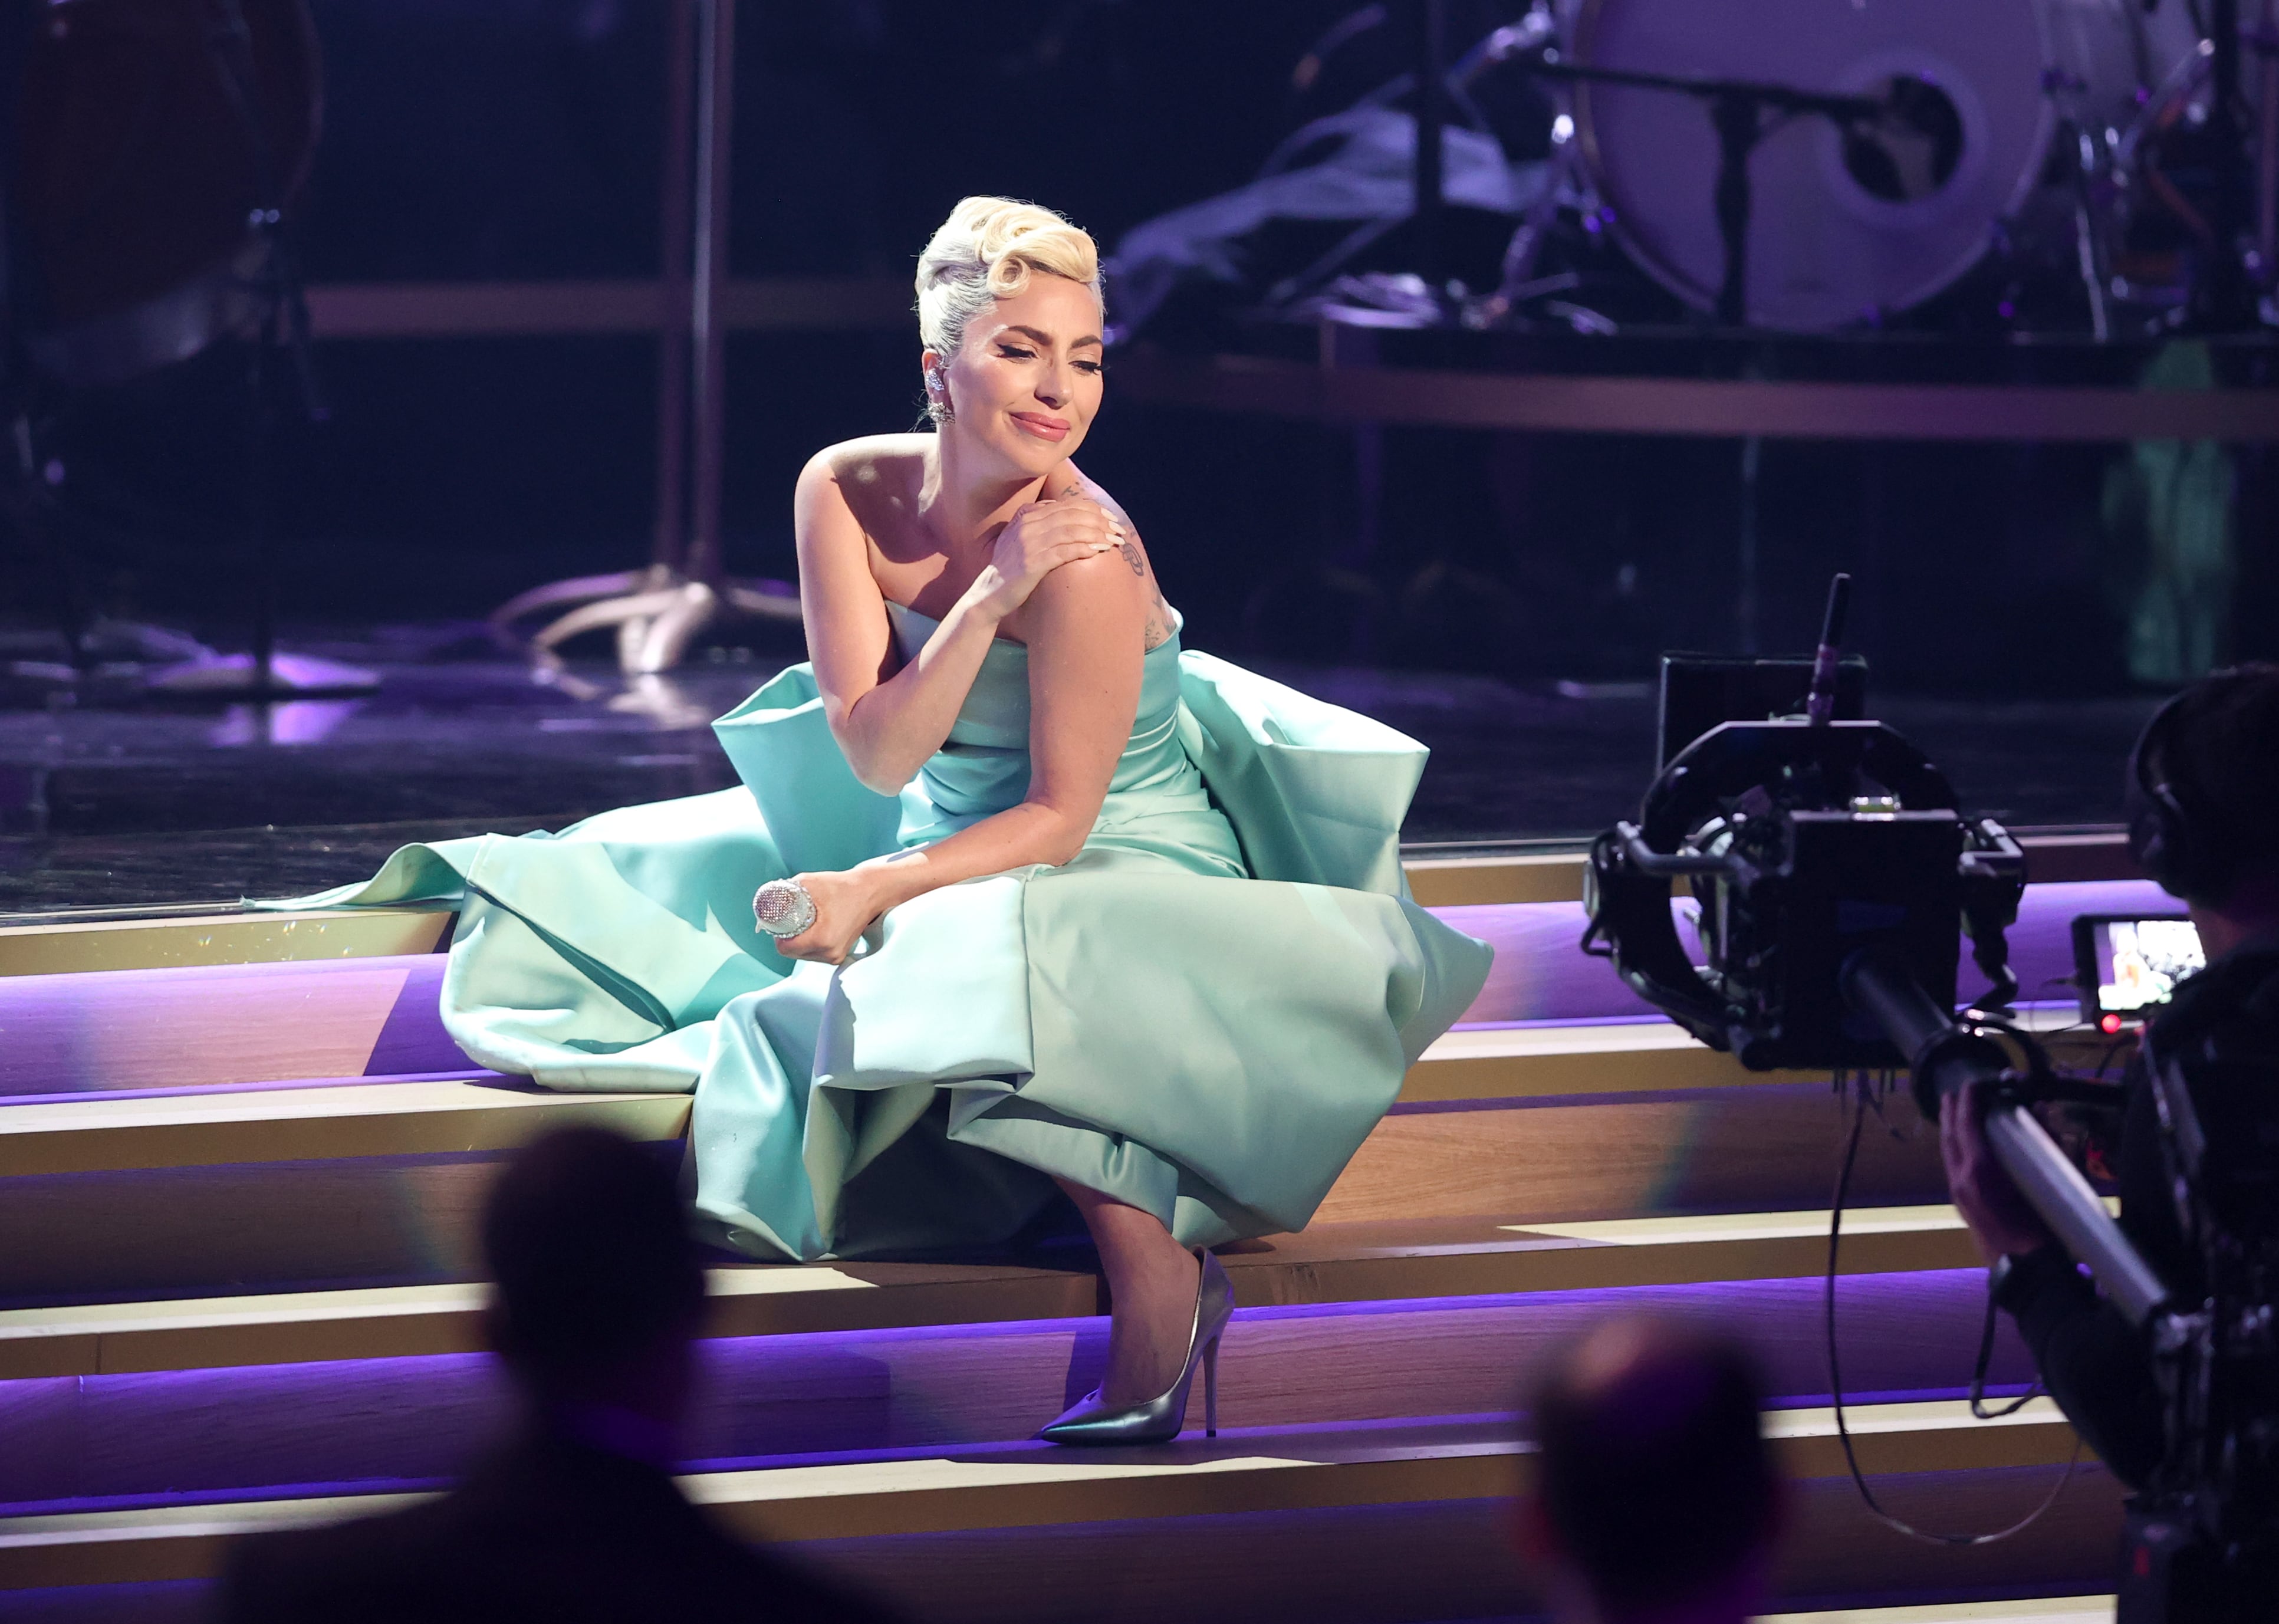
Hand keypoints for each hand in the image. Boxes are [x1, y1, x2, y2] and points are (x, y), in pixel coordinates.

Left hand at [764, 868, 882, 965]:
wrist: (871, 892)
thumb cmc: (843, 887)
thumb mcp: (810, 883)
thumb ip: (785, 892)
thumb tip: (768, 898)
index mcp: (822, 939)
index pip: (785, 948)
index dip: (776, 936)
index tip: (777, 922)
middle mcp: (830, 952)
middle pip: (793, 953)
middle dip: (786, 938)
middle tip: (786, 921)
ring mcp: (836, 956)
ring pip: (803, 955)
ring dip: (797, 942)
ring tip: (801, 923)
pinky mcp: (839, 955)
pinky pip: (815, 954)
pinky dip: (809, 943)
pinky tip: (811, 929)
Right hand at [969, 488, 1123, 621]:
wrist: (990, 594)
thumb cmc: (1012, 569)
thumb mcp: (1020, 538)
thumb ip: (1038, 522)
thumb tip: (1061, 509)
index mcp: (1026, 515)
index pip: (1067, 505)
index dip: (1093, 509)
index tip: (1111, 518)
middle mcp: (1027, 525)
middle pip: (1072, 515)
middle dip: (1100, 521)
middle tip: (1118, 530)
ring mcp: (1028, 543)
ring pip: (1071, 531)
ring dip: (1097, 534)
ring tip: (1114, 541)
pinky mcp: (1031, 563)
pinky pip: (1064, 551)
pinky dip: (1084, 548)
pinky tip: (1098, 550)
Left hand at [1939, 1080, 2057, 1265]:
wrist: (2028, 1272)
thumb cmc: (2045, 1229)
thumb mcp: (2051, 1183)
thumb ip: (2047, 1145)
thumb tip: (2041, 1112)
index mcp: (1980, 1171)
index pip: (1967, 1125)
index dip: (1969, 1102)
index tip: (1972, 1084)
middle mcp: (1962, 1179)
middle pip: (1950, 1136)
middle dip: (1952, 1111)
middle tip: (1957, 1091)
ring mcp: (1958, 1193)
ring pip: (1948, 1152)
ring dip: (1951, 1129)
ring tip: (1955, 1111)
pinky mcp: (1961, 1204)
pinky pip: (1953, 1167)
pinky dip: (1955, 1148)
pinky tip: (1963, 1145)